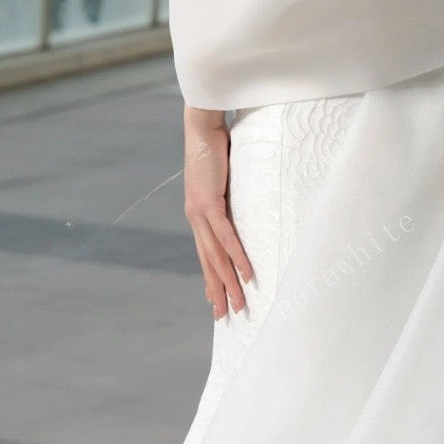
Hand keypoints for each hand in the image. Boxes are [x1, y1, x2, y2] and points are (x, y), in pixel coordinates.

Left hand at [182, 113, 253, 320]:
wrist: (201, 127)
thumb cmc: (213, 148)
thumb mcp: (221, 179)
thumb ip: (226, 195)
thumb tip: (238, 202)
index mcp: (197, 215)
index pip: (204, 254)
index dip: (210, 278)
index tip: (215, 300)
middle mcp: (195, 219)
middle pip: (208, 263)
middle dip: (218, 291)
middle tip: (225, 316)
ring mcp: (200, 213)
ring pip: (216, 257)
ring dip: (228, 282)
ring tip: (238, 304)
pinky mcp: (210, 204)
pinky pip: (227, 237)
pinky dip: (237, 257)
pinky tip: (247, 274)